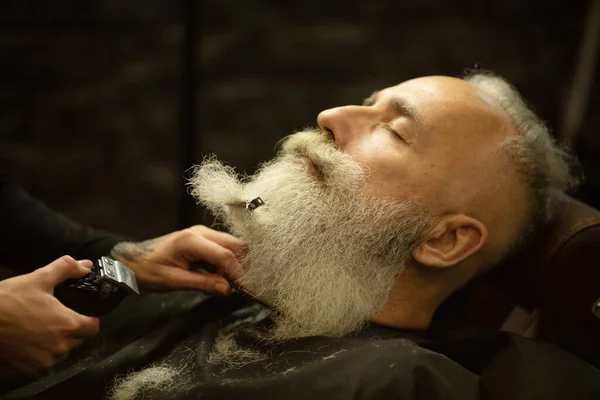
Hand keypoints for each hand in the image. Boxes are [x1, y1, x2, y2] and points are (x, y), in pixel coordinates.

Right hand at [0, 256, 100, 374]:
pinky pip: (45, 364)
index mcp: (68, 324)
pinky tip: (31, 342)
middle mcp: (60, 346)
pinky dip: (42, 355)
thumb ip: (66, 268)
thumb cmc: (9, 300)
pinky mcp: (30, 370)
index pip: (93, 327)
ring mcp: (45, 360)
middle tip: (57, 318)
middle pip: (79, 340)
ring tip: (43, 330)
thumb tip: (86, 265)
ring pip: (62, 353)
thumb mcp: (39, 278)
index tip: (82, 314)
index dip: (90, 319)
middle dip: (72, 330)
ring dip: (58, 344)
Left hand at [109, 225, 245, 294]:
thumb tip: (228, 288)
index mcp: (192, 241)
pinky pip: (223, 247)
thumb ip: (203, 283)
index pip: (225, 256)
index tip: (248, 289)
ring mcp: (202, 233)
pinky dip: (226, 261)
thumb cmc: (149, 270)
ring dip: (234, 263)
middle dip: (241, 265)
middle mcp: (200, 232)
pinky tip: (218, 274)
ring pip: (232, 245)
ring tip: (226, 281)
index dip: (239, 273)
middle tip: (240, 286)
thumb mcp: (174, 281)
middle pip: (235, 245)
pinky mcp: (202, 238)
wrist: (133, 260)